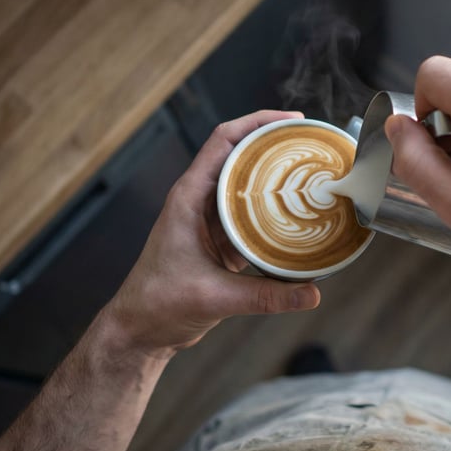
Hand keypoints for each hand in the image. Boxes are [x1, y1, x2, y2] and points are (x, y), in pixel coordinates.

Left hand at [105, 110, 320, 356]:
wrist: (139, 330)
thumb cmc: (157, 305)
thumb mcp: (214, 298)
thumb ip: (265, 296)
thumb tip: (311, 294)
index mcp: (189, 198)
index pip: (224, 141)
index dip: (257, 123)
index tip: (292, 121)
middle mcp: (199, 201)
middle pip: (240, 155)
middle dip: (275, 144)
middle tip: (311, 144)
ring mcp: (210, 220)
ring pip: (247, 183)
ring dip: (276, 175)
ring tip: (311, 172)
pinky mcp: (221, 241)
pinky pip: (251, 214)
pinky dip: (274, 209)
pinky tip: (299, 214)